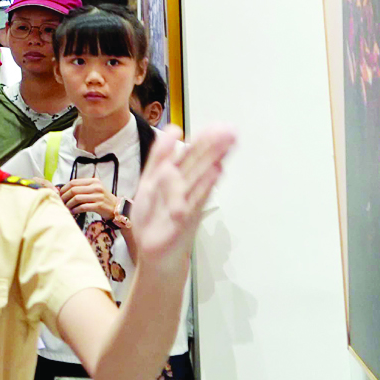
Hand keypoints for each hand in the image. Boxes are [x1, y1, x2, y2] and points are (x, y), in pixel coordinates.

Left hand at [58, 178, 122, 221]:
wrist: (117, 208)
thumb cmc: (102, 199)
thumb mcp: (94, 189)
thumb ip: (82, 188)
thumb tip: (63, 191)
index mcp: (93, 181)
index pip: (74, 182)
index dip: (64, 188)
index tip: (59, 195)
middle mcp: (96, 187)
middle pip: (74, 190)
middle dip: (64, 197)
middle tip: (61, 202)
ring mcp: (98, 196)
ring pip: (77, 198)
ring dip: (69, 204)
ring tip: (66, 208)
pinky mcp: (99, 205)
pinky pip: (82, 207)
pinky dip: (75, 210)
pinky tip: (72, 212)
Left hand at [127, 124, 234, 263]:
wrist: (153, 253)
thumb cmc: (153, 221)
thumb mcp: (149, 182)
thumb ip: (159, 157)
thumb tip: (174, 130)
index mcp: (173, 178)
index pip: (190, 154)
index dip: (203, 140)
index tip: (219, 125)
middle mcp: (184, 188)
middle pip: (199, 163)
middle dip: (213, 145)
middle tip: (231, 130)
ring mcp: (188, 202)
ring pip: (201, 176)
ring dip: (214, 159)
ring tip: (228, 143)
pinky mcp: (187, 218)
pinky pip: (197, 198)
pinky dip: (205, 185)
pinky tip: (215, 171)